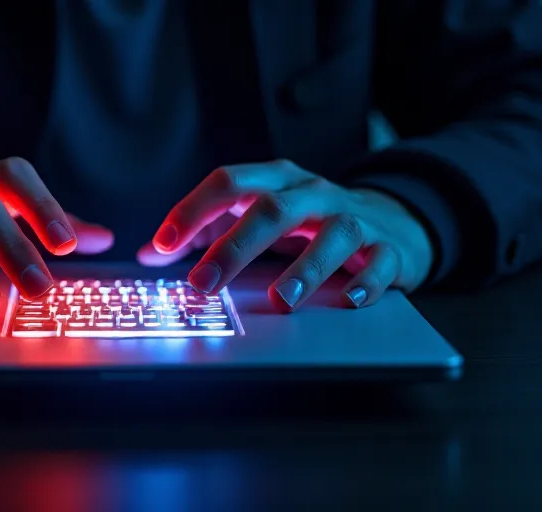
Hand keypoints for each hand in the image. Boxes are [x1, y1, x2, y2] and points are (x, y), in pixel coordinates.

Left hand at [140, 159, 433, 310]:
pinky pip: (379, 262)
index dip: (193, 210)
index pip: (229, 182)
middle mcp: (313, 193)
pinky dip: (366, 282)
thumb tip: (149, 252)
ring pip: (332, 235)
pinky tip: (348, 300)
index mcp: (277, 180)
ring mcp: (353, 218)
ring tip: (281, 301)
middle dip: (233, 247)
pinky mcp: (387, 248)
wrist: (392, 221)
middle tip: (203, 283)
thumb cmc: (311, 221)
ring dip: (305, 269)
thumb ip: (205, 231)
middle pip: (272, 209)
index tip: (163, 245)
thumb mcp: (257, 217)